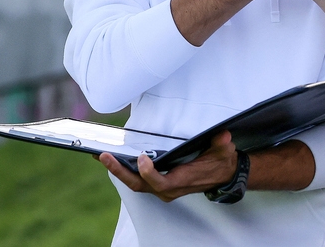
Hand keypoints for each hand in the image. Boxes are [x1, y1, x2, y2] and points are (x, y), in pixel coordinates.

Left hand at [98, 131, 238, 202]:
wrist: (221, 174)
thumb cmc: (218, 162)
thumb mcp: (223, 151)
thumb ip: (222, 145)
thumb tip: (222, 136)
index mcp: (181, 181)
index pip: (160, 182)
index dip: (148, 172)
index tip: (141, 156)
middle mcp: (167, 188)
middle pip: (138, 184)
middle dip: (119, 171)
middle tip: (105, 156)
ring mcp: (160, 188)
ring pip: (134, 183)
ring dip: (117, 170)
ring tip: (101, 155)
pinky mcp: (157, 183)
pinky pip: (136, 180)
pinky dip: (123, 169)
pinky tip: (112, 159)